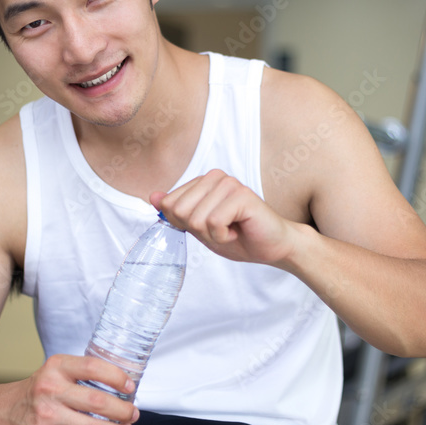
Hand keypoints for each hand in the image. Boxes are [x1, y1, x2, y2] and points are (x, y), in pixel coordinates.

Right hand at [0, 354, 138, 424]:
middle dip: (123, 411)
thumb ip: (84, 374)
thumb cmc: (41, 390)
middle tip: (133, 414)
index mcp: (57, 367)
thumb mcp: (58, 370)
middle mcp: (50, 389)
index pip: (93, 367)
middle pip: (98, 401)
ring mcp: (45, 415)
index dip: (117, 377)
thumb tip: (123, 386)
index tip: (130, 387)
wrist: (6, 410)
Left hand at [150, 169, 297, 267]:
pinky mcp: (241, 195)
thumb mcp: (201, 228)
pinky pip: (214, 222)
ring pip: (197, 219)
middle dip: (198, 230)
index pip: (168, 204)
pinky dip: (223, 236)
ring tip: (231, 230)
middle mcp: (215, 177)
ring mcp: (229, 184)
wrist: (273, 247)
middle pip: (180, 211)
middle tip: (221, 230)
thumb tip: (153, 196)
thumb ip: (178, 212)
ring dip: (213, 235)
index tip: (208, 227)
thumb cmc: (240, 237)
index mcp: (203, 182)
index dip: (184, 224)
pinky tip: (238, 231)